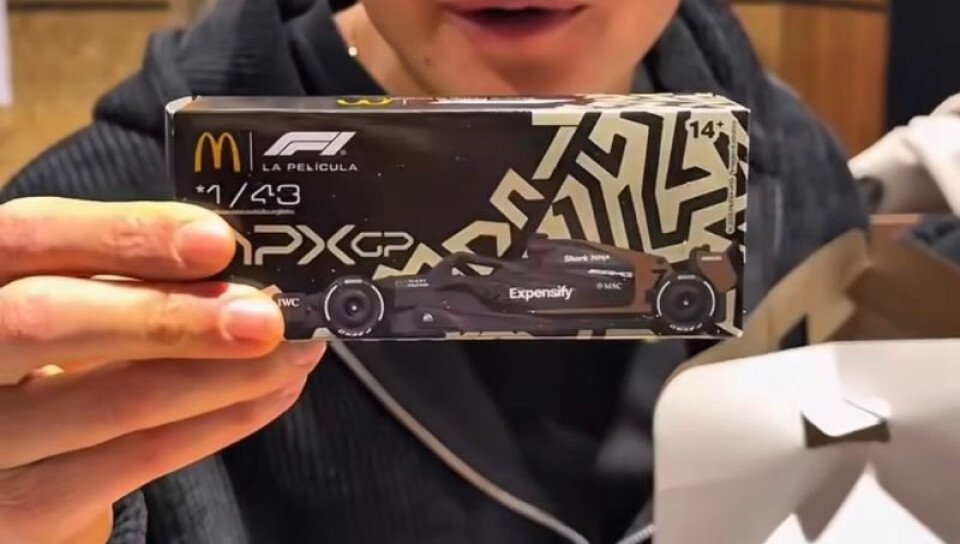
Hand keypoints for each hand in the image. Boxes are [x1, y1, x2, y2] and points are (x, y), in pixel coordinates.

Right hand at [0, 197, 324, 543]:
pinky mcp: (27, 509)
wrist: (10, 465)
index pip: (30, 236)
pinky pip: (141, 459)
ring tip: (295, 349)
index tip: (217, 240)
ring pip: (113, 399)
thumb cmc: (52, 360)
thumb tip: (239, 261)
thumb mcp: (65, 302)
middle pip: (48, 321)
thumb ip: (123, 276)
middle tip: (265, 316)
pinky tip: (275, 393)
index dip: (124, 233)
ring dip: (225, 372)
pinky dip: (223, 420)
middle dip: (171, 315)